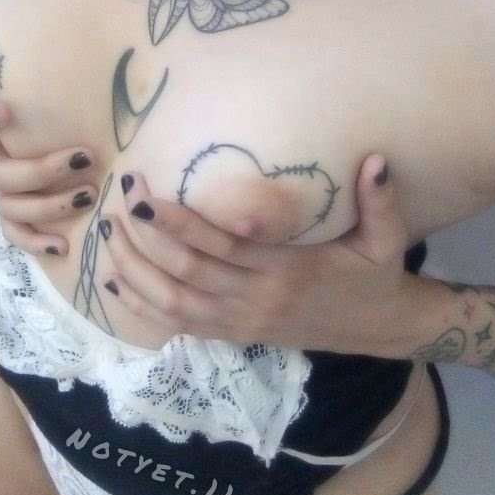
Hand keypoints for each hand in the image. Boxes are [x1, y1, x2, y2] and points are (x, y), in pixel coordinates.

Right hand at [0, 0, 99, 256]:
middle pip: (0, 175)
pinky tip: (62, 243)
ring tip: (87, 192)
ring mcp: (1, 189)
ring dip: (49, 204)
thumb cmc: (21, 79)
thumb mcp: (0, 51)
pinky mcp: (19, 211)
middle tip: (82, 155)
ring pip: (13, 207)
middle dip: (40, 170)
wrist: (32, 110)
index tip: (4, 106)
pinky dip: (36, 241)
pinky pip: (18, 233)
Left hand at [99, 157, 419, 357]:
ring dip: (135, 270)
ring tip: (107, 234)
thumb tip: (377, 160)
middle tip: (117, 202)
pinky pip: (178, 324)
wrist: (380, 329)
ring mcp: (241, 322)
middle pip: (185, 272)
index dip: (177, 222)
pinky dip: (142, 304)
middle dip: (144, 238)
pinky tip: (115, 278)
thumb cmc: (376, 275)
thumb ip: (380, 201)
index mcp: (287, 271)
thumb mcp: (388, 239)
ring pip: (172, 302)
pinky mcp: (234, 334)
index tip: (145, 194)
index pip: (220, 247)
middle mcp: (257, 299)